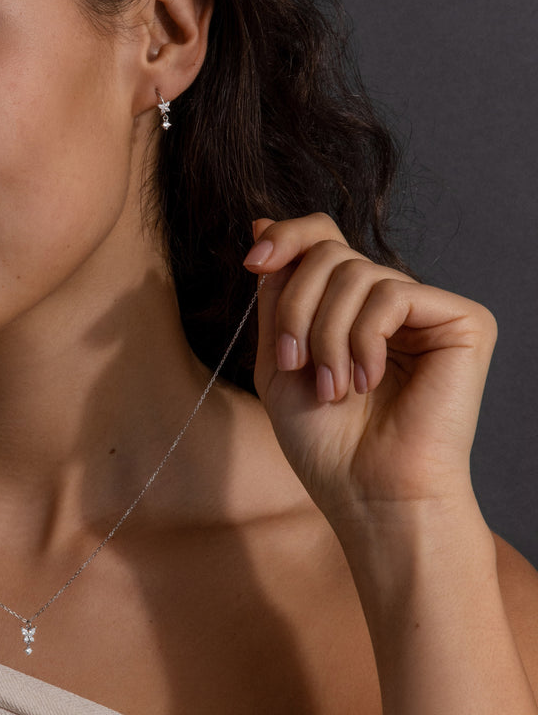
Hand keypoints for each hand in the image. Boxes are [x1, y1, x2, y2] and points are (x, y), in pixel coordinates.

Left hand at [244, 213, 496, 525]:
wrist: (368, 492)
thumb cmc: (324, 441)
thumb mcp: (279, 357)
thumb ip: (275, 294)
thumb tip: (262, 221)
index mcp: (348, 307)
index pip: (321, 239)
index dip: (286, 238)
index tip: (253, 262)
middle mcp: (389, 301)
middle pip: (328, 252)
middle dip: (295, 307)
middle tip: (294, 363)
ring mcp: (427, 309)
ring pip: (353, 273)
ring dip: (325, 334)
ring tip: (332, 388)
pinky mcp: (462, 321)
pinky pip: (392, 293)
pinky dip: (363, 337)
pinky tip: (367, 379)